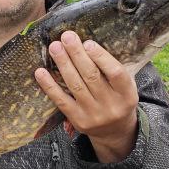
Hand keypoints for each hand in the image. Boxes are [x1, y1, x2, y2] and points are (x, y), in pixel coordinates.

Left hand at [34, 31, 138, 162]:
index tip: (87, 42)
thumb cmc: (118, 99)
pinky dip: (50, 86)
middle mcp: (111, 105)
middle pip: (91, 76)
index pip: (115, 73)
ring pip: (75, 85)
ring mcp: (94, 115)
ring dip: (63, 64)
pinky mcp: (78, 120)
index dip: (101, 57)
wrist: (115, 131)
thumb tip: (87, 43)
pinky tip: (41, 72)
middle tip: (66, 37)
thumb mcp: (125, 86)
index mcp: (127, 94)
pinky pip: (61, 101)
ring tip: (55, 47)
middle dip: (77, 54)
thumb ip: (112, 69)